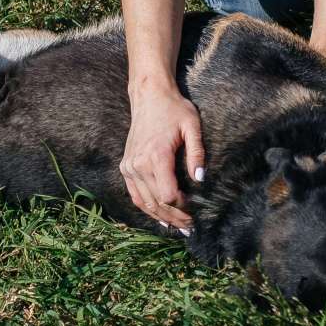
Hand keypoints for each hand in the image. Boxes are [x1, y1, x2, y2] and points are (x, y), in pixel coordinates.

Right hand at [121, 81, 204, 232]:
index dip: (183, 207)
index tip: (196, 210)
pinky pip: (134, 194)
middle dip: (175, 217)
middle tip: (190, 228)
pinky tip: (159, 216)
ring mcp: (129, 166)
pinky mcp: (126, 166)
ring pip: (144, 202)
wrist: (149, 97)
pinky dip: (146, 207)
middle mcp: (139, 164)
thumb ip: (197, 153)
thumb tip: (200, 179)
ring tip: (177, 227)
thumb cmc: (174, 110)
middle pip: (156, 202)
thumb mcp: (192, 126)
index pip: (168, 194)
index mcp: (156, 155)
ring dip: (160, 217)